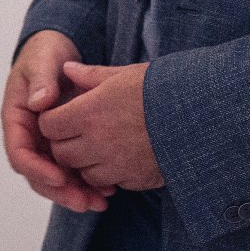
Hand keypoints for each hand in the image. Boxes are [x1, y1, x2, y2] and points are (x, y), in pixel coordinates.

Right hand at [2, 31, 110, 212]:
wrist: (58, 52)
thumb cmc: (45, 53)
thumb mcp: (42, 60)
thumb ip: (41, 79)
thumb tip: (39, 103)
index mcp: (16, 118)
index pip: (20, 153)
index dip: (37, 169)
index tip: (59, 177)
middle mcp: (29, 136)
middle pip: (37, 175)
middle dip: (59, 192)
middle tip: (84, 202)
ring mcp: (45, 143)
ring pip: (55, 178)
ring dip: (74, 194)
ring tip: (99, 202)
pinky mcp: (63, 146)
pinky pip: (71, 171)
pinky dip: (86, 183)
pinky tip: (106, 191)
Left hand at [37, 60, 163, 192]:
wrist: (200, 117)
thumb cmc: (161, 90)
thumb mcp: (125, 75)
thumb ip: (91, 76)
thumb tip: (67, 68)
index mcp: (90, 112)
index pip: (49, 125)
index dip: (53, 120)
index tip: (63, 115)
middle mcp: (97, 142)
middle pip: (61, 153)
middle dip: (65, 143)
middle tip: (79, 131)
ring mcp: (114, 165)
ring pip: (82, 171)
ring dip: (85, 161)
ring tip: (101, 144)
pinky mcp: (132, 180)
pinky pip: (108, 182)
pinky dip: (108, 174)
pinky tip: (120, 157)